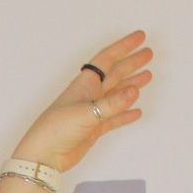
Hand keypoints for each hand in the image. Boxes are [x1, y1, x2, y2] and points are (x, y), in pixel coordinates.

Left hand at [9, 31, 152, 173]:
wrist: (43, 156)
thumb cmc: (57, 129)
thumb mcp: (86, 113)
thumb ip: (112, 104)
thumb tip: (135, 90)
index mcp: (84, 84)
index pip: (107, 59)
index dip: (123, 46)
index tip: (140, 36)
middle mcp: (89, 95)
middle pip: (114, 74)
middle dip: (131, 63)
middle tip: (149, 53)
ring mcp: (91, 111)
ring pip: (116, 94)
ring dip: (131, 85)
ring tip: (147, 76)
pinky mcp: (93, 128)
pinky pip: (114, 118)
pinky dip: (125, 115)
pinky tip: (137, 112)